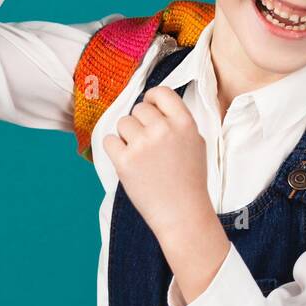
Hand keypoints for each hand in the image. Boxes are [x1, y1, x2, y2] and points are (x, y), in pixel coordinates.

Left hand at [103, 85, 210, 241]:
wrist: (182, 212)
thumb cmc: (189, 180)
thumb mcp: (195, 143)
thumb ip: (177, 121)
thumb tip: (153, 105)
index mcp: (184, 123)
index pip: (161, 93)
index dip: (152, 99)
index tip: (149, 108)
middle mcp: (163, 130)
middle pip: (138, 109)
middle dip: (140, 123)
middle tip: (148, 144)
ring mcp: (142, 145)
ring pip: (122, 123)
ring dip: (127, 136)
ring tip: (141, 156)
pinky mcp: (125, 161)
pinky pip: (109, 141)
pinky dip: (115, 150)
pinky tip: (128, 161)